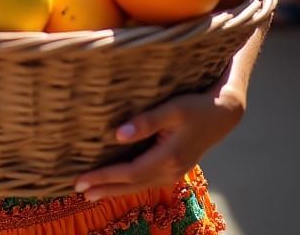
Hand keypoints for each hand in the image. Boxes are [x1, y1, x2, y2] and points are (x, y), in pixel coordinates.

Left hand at [74, 86, 245, 200]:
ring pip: (138, 186)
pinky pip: (146, 181)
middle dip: (104, 188)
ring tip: (91, 192)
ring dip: (114, 189)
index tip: (81, 179)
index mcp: (168, 157)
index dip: (104, 177)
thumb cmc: (196, 106)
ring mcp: (173, 173)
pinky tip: (116, 184)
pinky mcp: (174, 169)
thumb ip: (146, 122)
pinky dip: (127, 184)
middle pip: (131, 185)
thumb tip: (118, 135)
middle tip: (78, 189)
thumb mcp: (173, 108)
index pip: (129, 173)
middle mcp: (170, 171)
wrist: (222, 114)